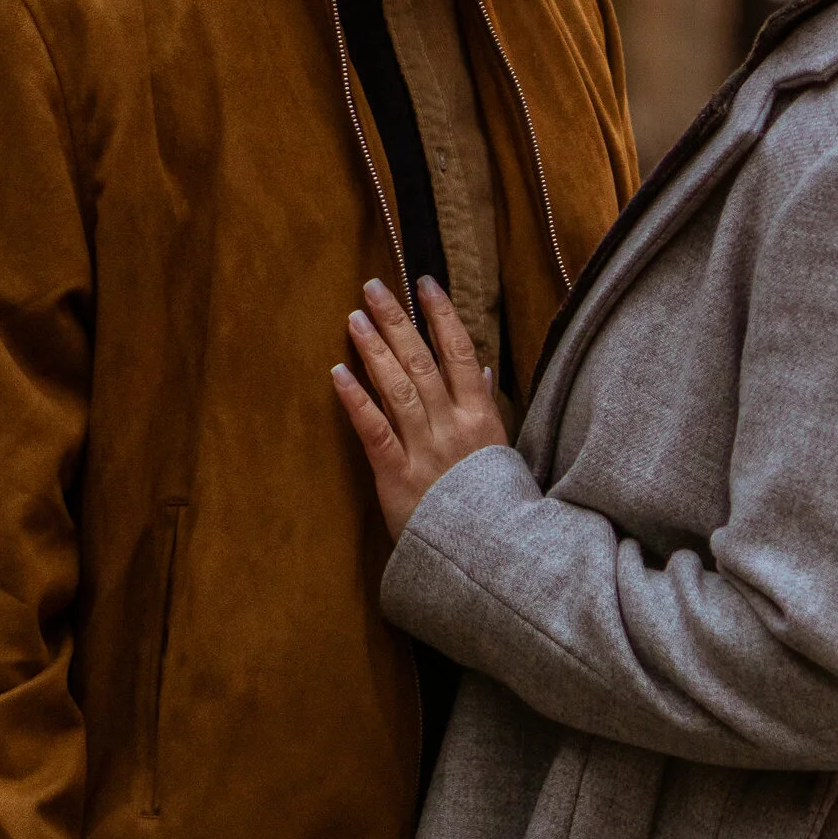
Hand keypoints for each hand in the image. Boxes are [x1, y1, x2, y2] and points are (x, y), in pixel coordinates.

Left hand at [332, 277, 509, 538]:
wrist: (485, 555)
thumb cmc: (491, 502)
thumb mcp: (499, 450)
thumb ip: (486, 407)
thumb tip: (481, 370)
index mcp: (480, 415)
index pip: (460, 351)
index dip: (441, 315)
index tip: (424, 283)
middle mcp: (452, 424)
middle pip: (421, 361)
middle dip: (397, 320)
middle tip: (373, 288)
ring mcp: (424, 449)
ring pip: (397, 388)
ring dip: (374, 349)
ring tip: (355, 318)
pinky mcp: (396, 476)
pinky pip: (373, 431)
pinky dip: (356, 400)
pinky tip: (338, 373)